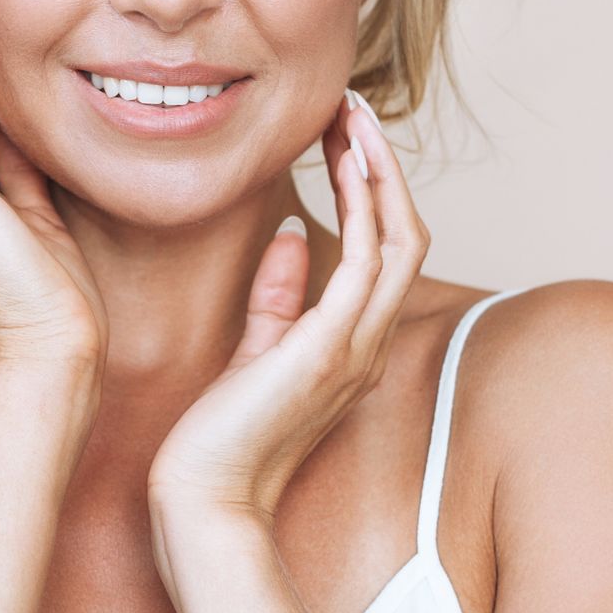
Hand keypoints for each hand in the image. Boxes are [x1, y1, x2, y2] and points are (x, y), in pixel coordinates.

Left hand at [146, 89, 430, 543]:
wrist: (206, 503)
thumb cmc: (218, 440)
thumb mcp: (254, 353)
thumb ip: (278, 296)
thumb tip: (292, 230)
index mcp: (351, 346)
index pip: (386, 253)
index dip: (374, 191)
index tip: (345, 137)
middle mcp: (366, 345)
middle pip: (407, 236)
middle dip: (384, 168)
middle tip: (354, 109)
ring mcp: (355, 349)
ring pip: (399, 240)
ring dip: (379, 172)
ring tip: (353, 117)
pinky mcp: (328, 350)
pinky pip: (367, 262)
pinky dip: (364, 207)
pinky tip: (343, 163)